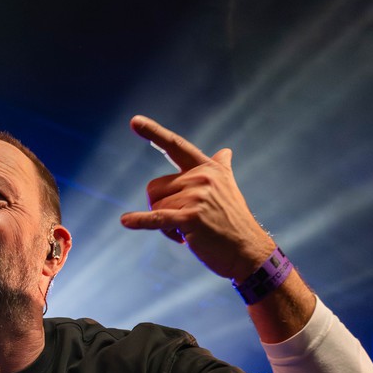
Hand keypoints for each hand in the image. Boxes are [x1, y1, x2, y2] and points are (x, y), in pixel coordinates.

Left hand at [121, 115, 276, 279]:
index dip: (154, 133)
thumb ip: (221, 167)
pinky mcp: (191, 218)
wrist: (247, 251)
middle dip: (162, 209)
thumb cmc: (233, 222)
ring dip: (165, 225)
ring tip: (189, 232)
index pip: (176, 146)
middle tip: (185, 223)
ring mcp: (196, 196)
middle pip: (154, 189)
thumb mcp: (228, 188)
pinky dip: (140, 221)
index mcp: (207, 168)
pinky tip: (126, 221)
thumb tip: (225, 151)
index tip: (134, 121)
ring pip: (155, 207)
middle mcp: (202, 177)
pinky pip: (157, 218)